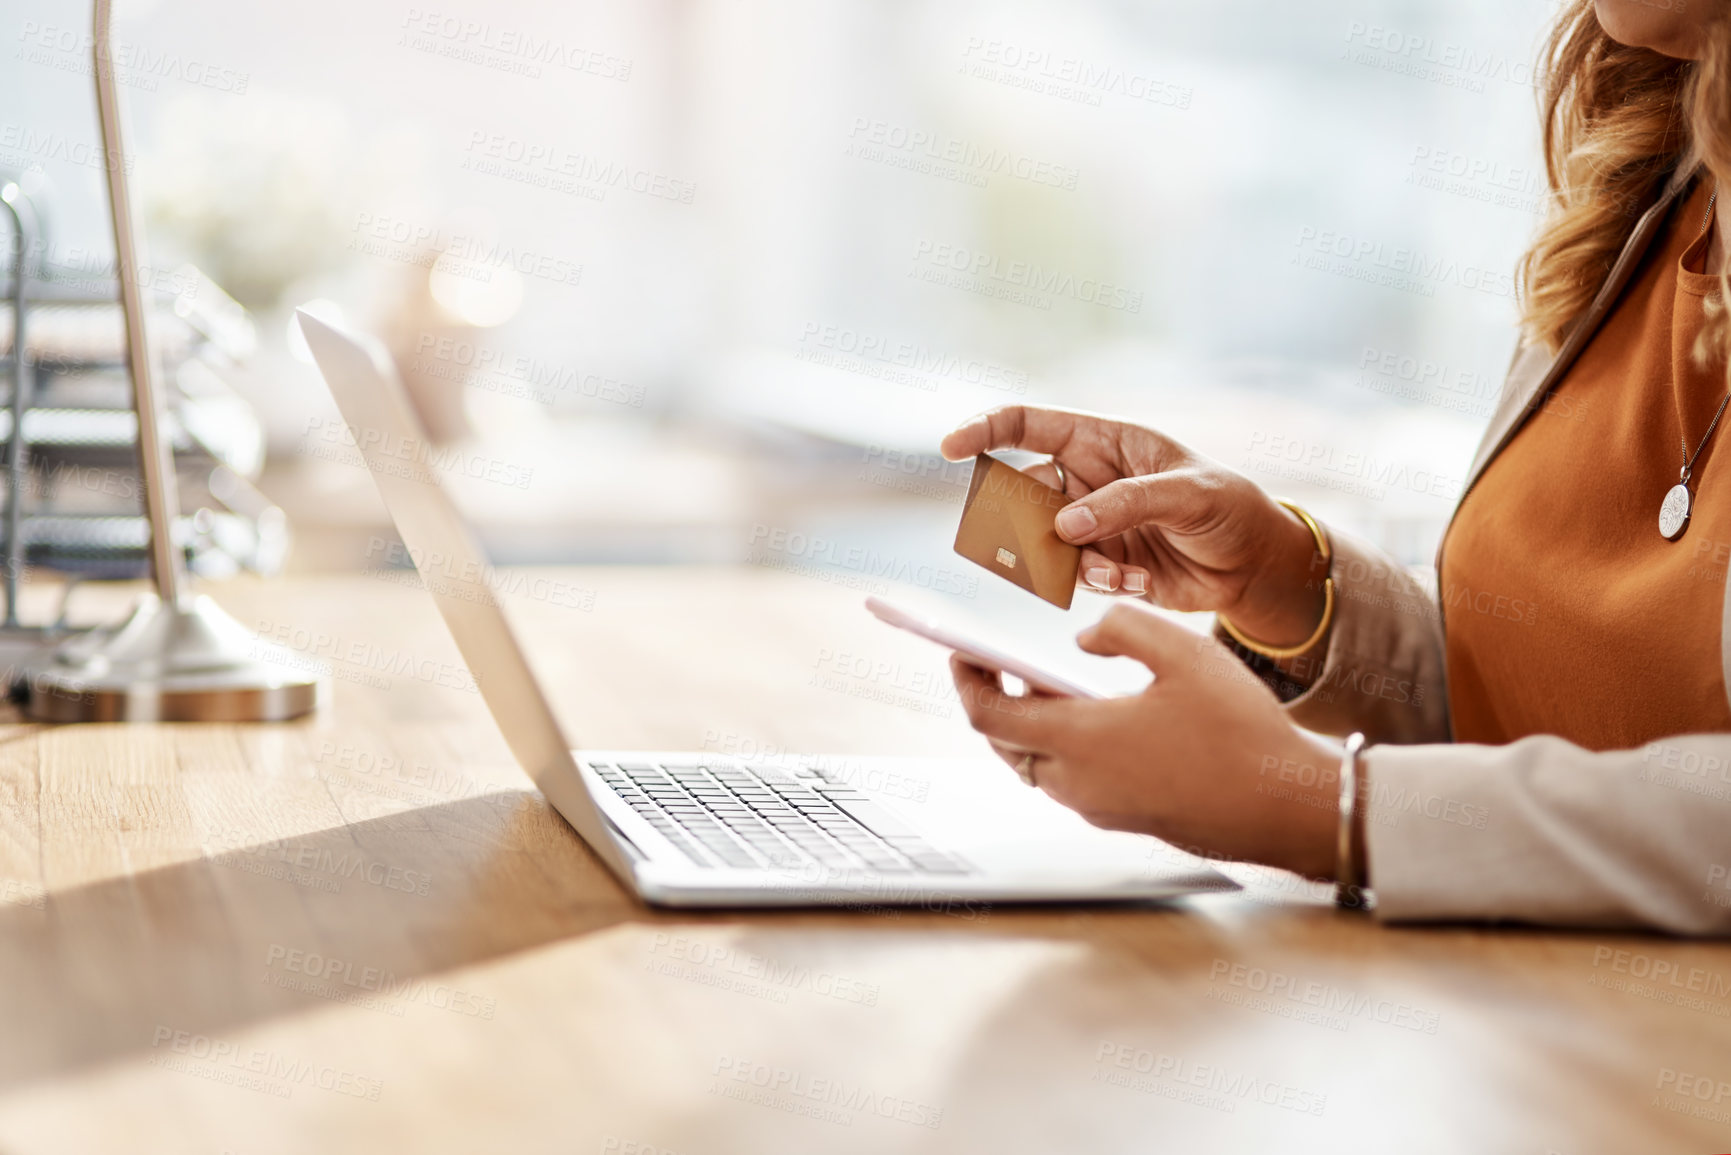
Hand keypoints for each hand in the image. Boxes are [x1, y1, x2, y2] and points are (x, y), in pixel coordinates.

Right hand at [941, 405, 1326, 648]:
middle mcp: (1085, 479)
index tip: (950, 447)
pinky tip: (1139, 582)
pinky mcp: (1097, 564)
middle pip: (1023, 493)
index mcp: (1102, 441)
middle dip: (1027, 522)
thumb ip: (1125, 503)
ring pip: (1040, 543)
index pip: (1028, 425)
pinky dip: (1096, 584)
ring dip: (1069, 562)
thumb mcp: (1188, 494)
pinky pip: (1068, 576)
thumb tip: (1063, 524)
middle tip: (1057, 542)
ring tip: (1117, 572)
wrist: (1254, 566)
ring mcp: (1087, 524)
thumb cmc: (1229, 508)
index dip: (985, 429)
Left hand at [950, 601, 1345, 877]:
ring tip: (1051, 684)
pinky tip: (1097, 718)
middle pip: (1006, 744)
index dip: (967, 682)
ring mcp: (1100, 808)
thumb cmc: (1242, 732)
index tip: (963, 652)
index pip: (990, 716)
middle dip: (996, 700)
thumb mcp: (1184, 653)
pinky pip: (1071, 781)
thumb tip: (1083, 640)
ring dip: (1031, 726)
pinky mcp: (1124, 819)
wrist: (1287, 806)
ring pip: (1037, 765)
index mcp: (1080, 741)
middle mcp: (1078, 783)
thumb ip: (1123, 629)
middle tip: (1002, 664)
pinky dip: (1063, 747)